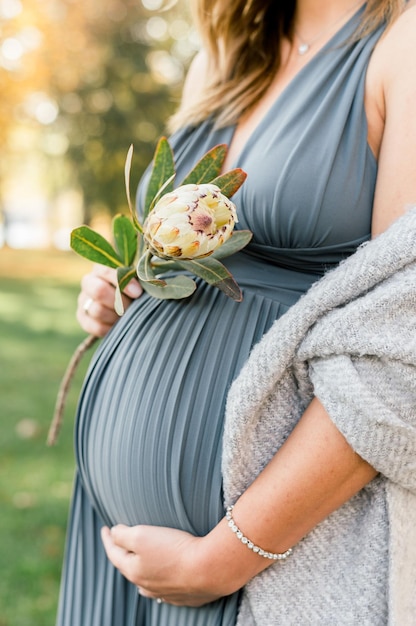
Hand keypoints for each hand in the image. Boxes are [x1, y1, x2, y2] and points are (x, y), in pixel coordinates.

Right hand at [76, 264, 142, 336]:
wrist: (126, 302)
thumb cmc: (134, 287)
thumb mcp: (136, 279)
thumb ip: (139, 278)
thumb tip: (148, 282)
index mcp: (101, 268)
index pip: (106, 270)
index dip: (123, 282)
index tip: (138, 293)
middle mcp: (89, 282)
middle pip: (99, 291)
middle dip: (120, 302)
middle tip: (132, 307)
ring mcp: (84, 301)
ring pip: (98, 310)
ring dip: (117, 316)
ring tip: (128, 315)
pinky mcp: (83, 318)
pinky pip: (96, 326)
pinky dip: (111, 328)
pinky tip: (120, 324)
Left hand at [101, 524, 228, 606]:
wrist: (209, 569)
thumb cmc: (174, 549)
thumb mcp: (142, 535)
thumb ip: (123, 535)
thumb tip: (113, 533)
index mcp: (133, 570)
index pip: (114, 552)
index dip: (108, 538)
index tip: (105, 528)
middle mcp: (146, 585)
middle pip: (128, 568)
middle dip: (122, 555)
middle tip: (119, 543)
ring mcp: (165, 593)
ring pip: (145, 584)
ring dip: (139, 572)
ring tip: (136, 566)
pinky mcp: (185, 596)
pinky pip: (165, 591)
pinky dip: (159, 583)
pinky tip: (161, 582)